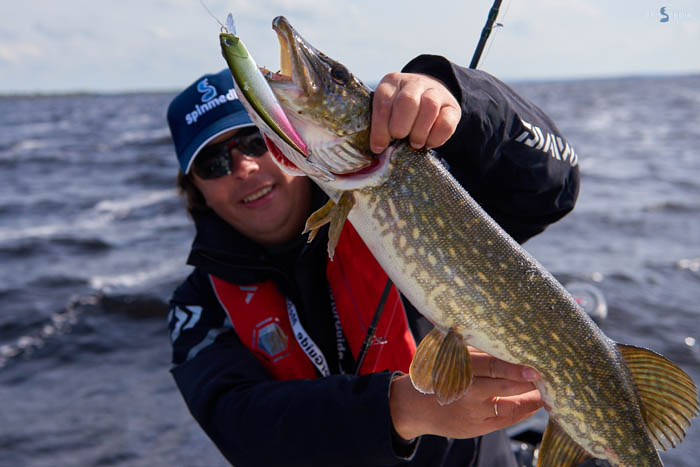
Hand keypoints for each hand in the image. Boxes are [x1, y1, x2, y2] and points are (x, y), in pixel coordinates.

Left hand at [370, 72, 460, 153]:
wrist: (429, 95)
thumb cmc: (400, 111)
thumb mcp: (387, 111)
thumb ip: (381, 125)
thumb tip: (377, 150)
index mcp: (392, 82)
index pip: (384, 102)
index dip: (380, 127)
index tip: (378, 147)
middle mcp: (414, 82)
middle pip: (408, 100)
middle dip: (400, 125)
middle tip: (399, 137)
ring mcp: (436, 92)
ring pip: (430, 106)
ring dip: (419, 131)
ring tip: (415, 143)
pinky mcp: (452, 107)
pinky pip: (447, 122)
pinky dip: (436, 137)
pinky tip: (428, 143)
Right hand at [389, 347, 542, 439]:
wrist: (416, 406)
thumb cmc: (438, 374)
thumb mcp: (448, 356)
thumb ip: (475, 349)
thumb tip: (509, 340)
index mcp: (457, 368)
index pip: (490, 365)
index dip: (514, 366)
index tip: (533, 365)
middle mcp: (464, 391)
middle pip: (502, 386)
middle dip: (526, 382)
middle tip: (547, 374)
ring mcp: (471, 411)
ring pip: (508, 405)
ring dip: (530, 398)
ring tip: (547, 388)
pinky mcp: (476, 427)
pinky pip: (506, 420)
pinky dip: (522, 410)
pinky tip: (534, 402)